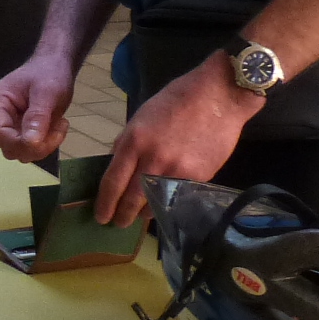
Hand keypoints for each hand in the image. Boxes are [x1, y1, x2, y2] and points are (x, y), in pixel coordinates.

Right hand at [0, 54, 74, 162]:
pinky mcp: (20, 130)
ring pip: (19, 151)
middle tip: (57, 131)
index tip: (44, 138)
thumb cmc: (50, 73)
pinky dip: (45, 145)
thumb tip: (31, 142)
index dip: (20, 143)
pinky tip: (56, 128)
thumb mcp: (47, 92)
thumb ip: (38, 116)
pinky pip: (29, 148)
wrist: (56, 66)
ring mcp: (8, 124)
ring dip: (42, 147)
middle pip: (7, 146)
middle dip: (34, 146)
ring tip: (58, 126)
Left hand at [94, 56, 264, 226]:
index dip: (105, 203)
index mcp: (134, 141)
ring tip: (140, 215)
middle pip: (131, 199)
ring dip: (144, 212)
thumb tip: (115, 165)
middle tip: (118, 223)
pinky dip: (168, 203)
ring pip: (154, 203)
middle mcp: (152, 159)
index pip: (112, 182)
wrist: (218, 96)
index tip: (101, 216)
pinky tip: (163, 204)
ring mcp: (176, 170)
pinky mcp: (198, 177)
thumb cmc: (176, 100)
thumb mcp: (141, 116)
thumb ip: (127, 142)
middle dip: (122, 216)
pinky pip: (176, 197)